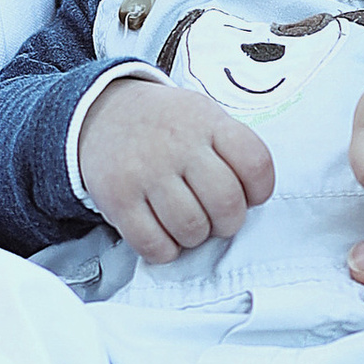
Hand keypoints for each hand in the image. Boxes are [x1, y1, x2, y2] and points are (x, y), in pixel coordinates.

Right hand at [78, 76, 273, 262]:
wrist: (104, 114)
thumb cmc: (166, 126)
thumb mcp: (204, 115)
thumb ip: (232, 149)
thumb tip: (252, 201)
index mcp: (206, 122)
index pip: (255, 163)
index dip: (260, 191)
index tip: (249, 195)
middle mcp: (177, 145)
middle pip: (226, 203)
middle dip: (228, 222)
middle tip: (217, 218)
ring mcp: (145, 172)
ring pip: (192, 228)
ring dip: (196, 236)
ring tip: (188, 222)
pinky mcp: (118, 199)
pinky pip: (154, 244)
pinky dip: (165, 249)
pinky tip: (163, 232)